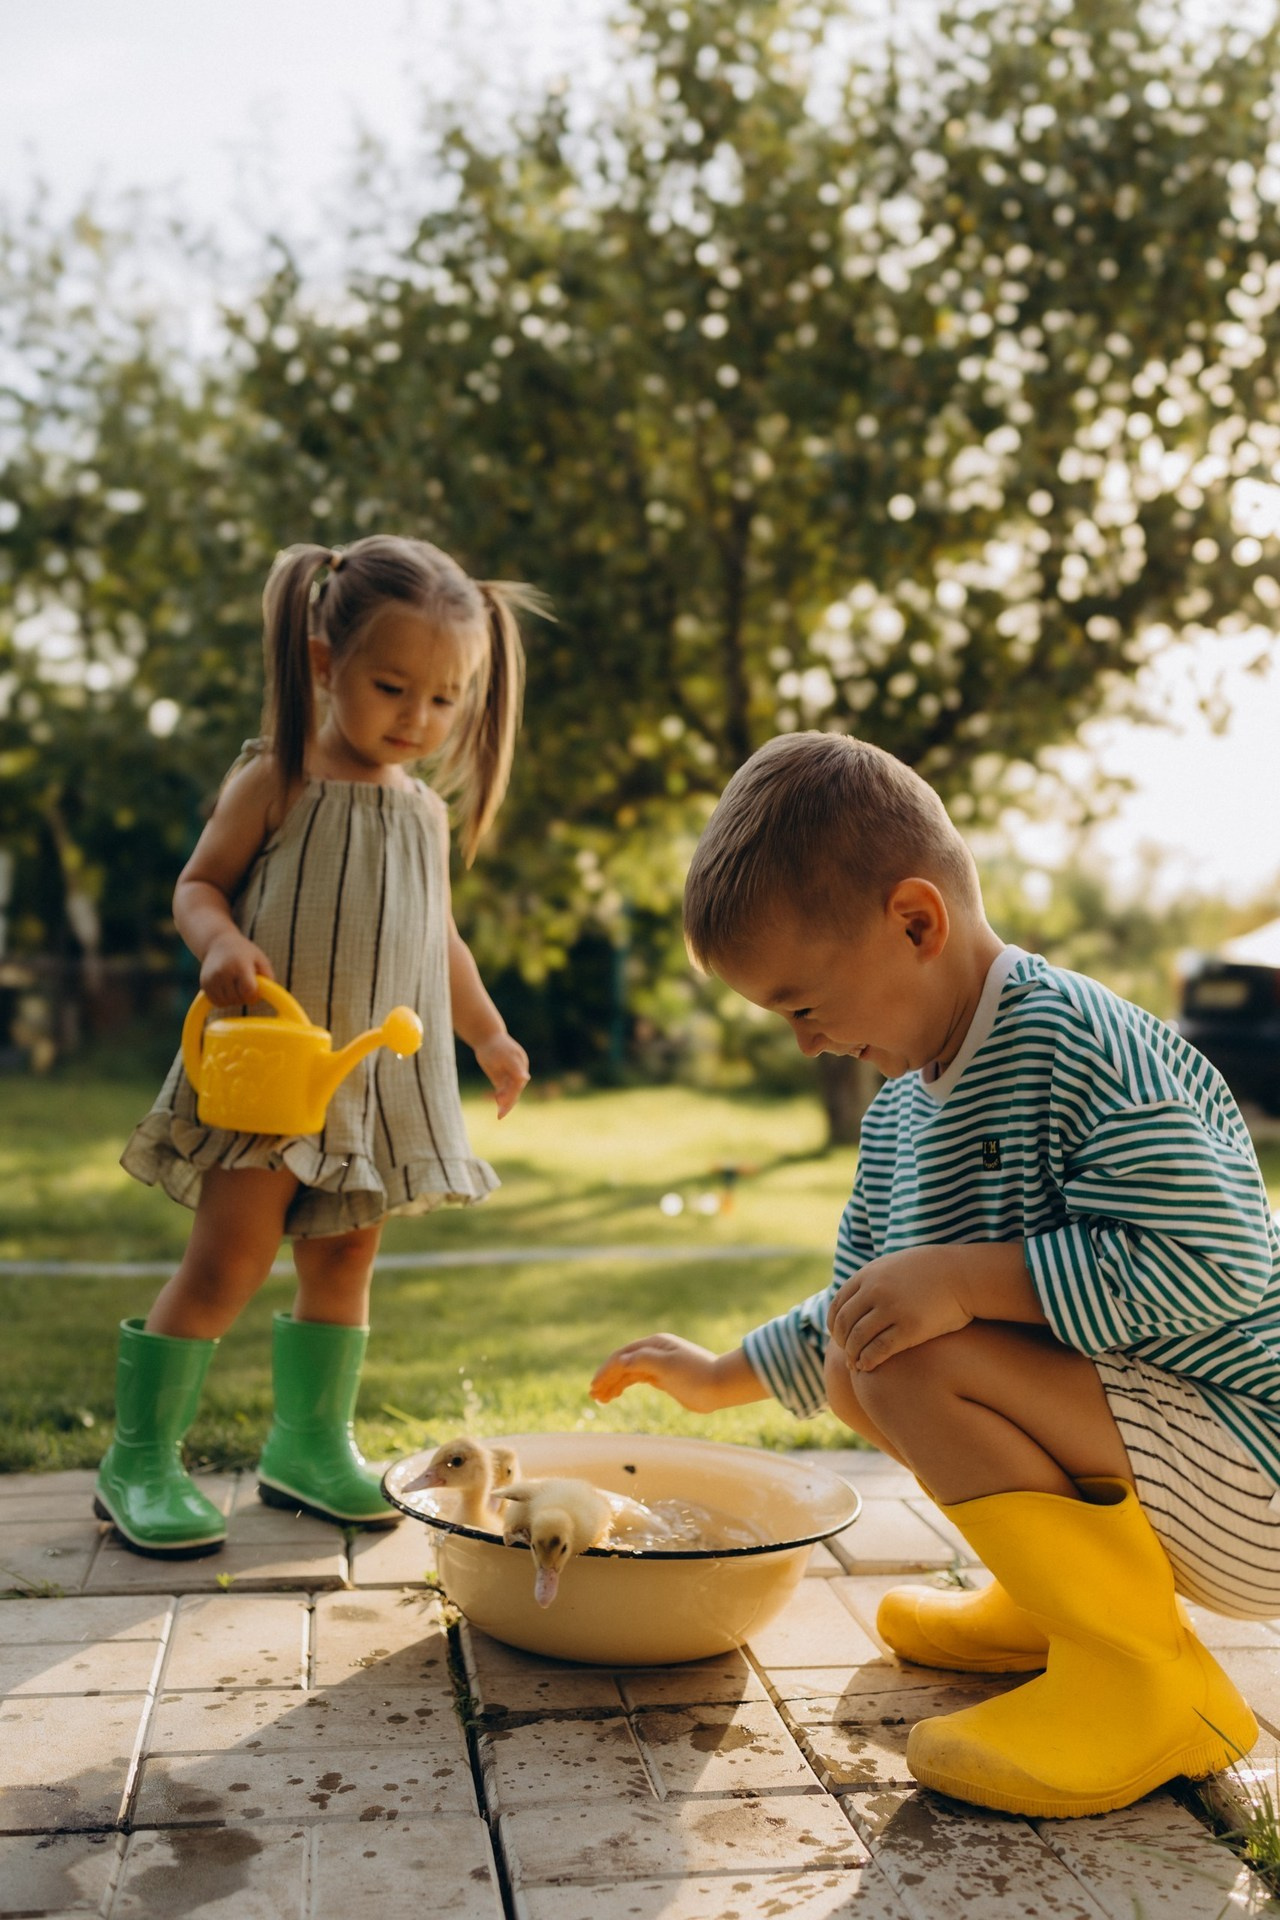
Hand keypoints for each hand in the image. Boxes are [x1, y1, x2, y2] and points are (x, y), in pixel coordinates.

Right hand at [199, 932, 274, 1007]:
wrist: (218, 942)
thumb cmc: (244, 952)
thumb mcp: (260, 958)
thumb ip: (268, 976)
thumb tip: (267, 995)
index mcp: (240, 965)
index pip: (249, 990)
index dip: (254, 995)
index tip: (255, 990)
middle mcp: (224, 972)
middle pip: (238, 998)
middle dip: (245, 996)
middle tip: (246, 985)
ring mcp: (212, 978)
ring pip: (226, 1003)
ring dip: (234, 1000)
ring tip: (237, 987)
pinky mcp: (204, 983)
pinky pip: (216, 1002)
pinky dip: (224, 1000)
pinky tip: (228, 990)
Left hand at [474, 1031, 529, 1117]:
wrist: (486, 1038)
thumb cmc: (496, 1046)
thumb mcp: (505, 1056)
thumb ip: (515, 1067)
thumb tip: (526, 1078)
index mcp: (521, 1066)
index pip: (518, 1084)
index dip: (512, 1095)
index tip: (504, 1105)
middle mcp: (517, 1072)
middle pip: (514, 1091)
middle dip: (508, 1103)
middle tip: (500, 1116)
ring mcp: (509, 1075)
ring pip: (509, 1093)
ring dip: (504, 1102)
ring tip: (499, 1114)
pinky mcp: (501, 1078)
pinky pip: (502, 1091)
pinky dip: (499, 1098)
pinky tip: (496, 1103)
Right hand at [591, 1334, 735, 1412]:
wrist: (721, 1386)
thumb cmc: (696, 1374)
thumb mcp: (668, 1366)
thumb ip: (642, 1361)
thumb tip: (619, 1362)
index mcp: (653, 1345)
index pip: (622, 1356)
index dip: (606, 1371)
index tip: (594, 1387)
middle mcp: (654, 1352)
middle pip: (622, 1364)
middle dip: (606, 1378)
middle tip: (592, 1395)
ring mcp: (658, 1365)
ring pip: (628, 1373)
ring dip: (613, 1384)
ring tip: (600, 1399)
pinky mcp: (663, 1378)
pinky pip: (637, 1380)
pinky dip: (624, 1386)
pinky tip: (615, 1395)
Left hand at [827, 1247, 972, 1372]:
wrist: (963, 1275)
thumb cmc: (931, 1272)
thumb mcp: (895, 1265)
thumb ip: (873, 1279)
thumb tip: (856, 1294)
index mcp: (869, 1275)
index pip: (838, 1305)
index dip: (834, 1325)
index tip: (839, 1337)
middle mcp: (875, 1290)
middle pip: (845, 1324)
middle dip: (842, 1343)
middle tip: (846, 1356)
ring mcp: (892, 1309)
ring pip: (858, 1339)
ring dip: (853, 1355)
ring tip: (856, 1365)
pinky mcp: (910, 1327)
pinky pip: (879, 1349)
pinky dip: (868, 1360)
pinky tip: (868, 1367)